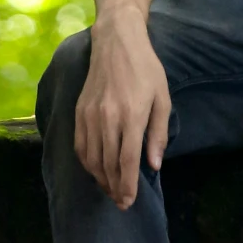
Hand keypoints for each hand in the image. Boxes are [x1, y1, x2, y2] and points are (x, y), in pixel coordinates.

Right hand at [74, 2, 172, 209]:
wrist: (117, 41)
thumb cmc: (146, 68)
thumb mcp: (163, 97)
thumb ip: (158, 134)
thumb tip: (154, 166)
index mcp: (132, 115)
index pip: (126, 162)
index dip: (127, 186)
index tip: (129, 202)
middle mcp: (108, 118)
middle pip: (108, 164)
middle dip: (115, 188)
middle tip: (121, 202)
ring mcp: (90, 115)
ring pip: (92, 159)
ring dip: (101, 179)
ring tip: (110, 189)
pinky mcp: (79, 111)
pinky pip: (80, 145)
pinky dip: (86, 163)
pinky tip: (95, 169)